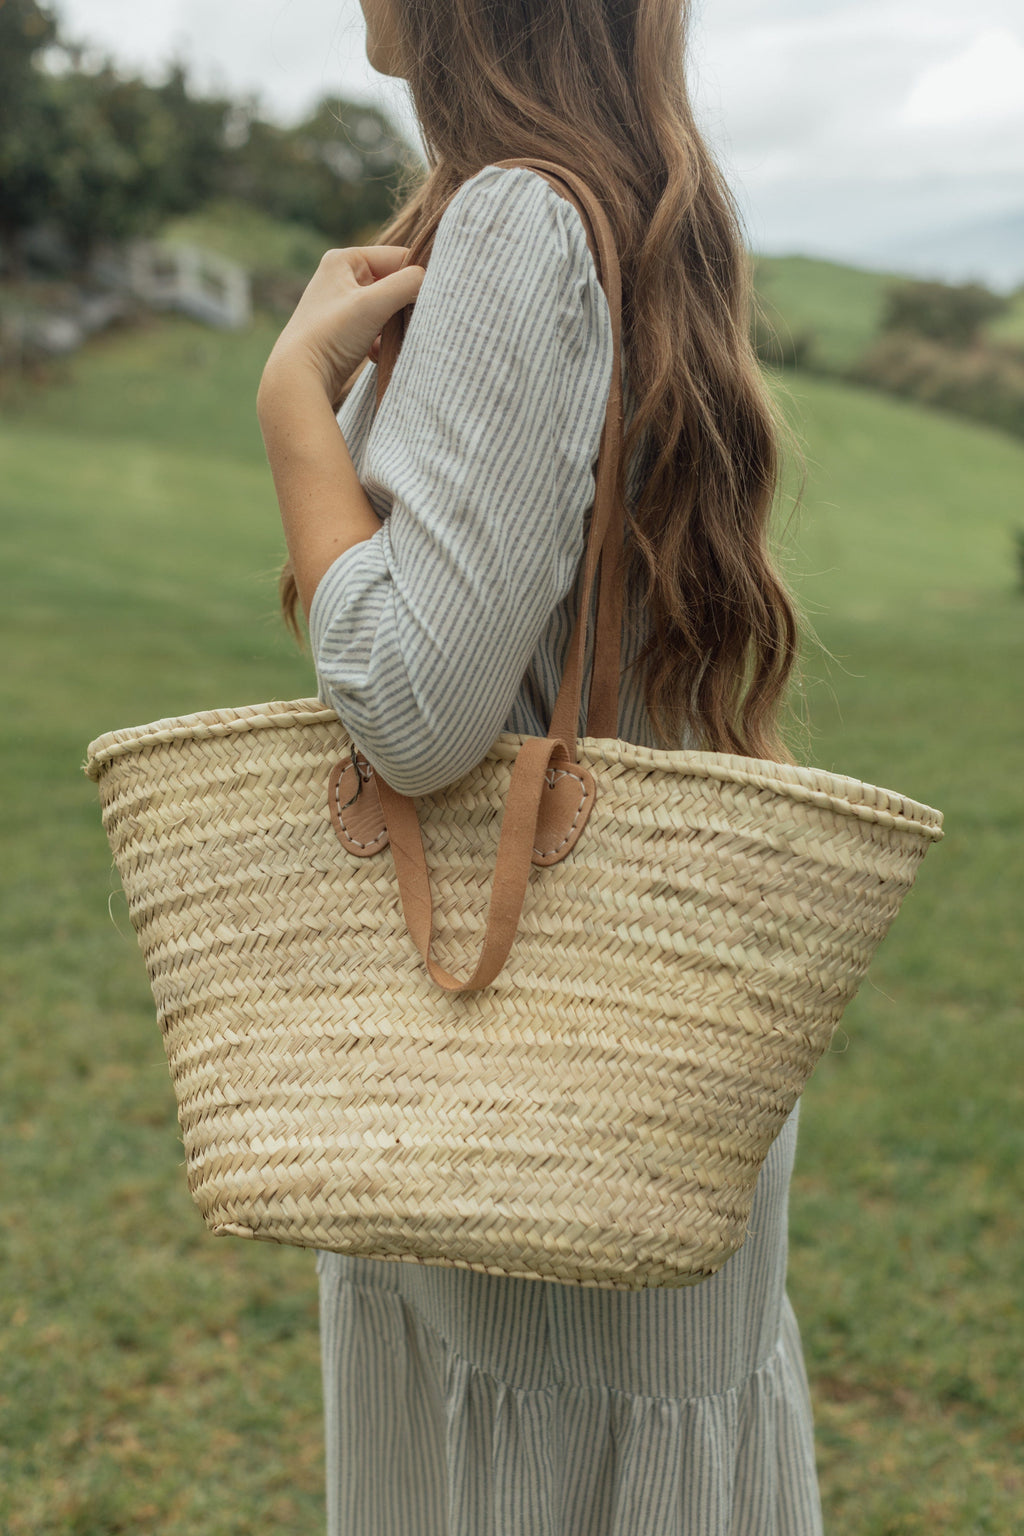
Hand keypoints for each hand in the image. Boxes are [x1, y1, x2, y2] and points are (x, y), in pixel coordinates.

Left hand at [259, 245, 424, 411]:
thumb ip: (407, 285)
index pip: (397, 257)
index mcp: (344, 259)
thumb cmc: (331, 336)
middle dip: (403, 306)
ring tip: (387, 342)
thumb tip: (430, 280)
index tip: (428, 301)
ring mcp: (340, 305)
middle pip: (392, 283)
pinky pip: (374, 329)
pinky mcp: (342, 331)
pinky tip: (374, 355)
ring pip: (385, 309)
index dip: (415, 278)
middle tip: (408, 324)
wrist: (298, 378)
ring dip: (392, 327)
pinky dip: (380, 342)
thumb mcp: (373, 304)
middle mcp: (340, 277)